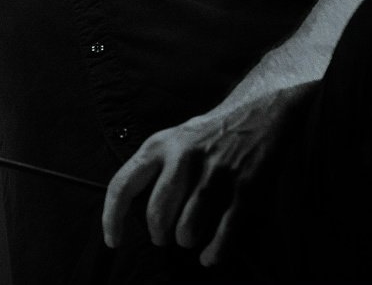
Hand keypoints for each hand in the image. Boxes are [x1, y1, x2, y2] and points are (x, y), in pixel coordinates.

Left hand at [101, 83, 312, 266]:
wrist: (259, 114)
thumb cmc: (209, 134)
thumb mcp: (172, 138)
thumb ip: (153, 167)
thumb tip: (131, 208)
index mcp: (159, 146)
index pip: (123, 185)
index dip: (112, 218)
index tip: (113, 240)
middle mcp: (183, 158)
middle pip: (156, 214)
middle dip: (158, 234)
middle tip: (162, 238)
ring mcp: (215, 173)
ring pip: (187, 228)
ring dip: (185, 240)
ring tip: (187, 238)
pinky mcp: (245, 188)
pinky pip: (223, 233)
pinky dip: (214, 252)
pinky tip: (209, 256)